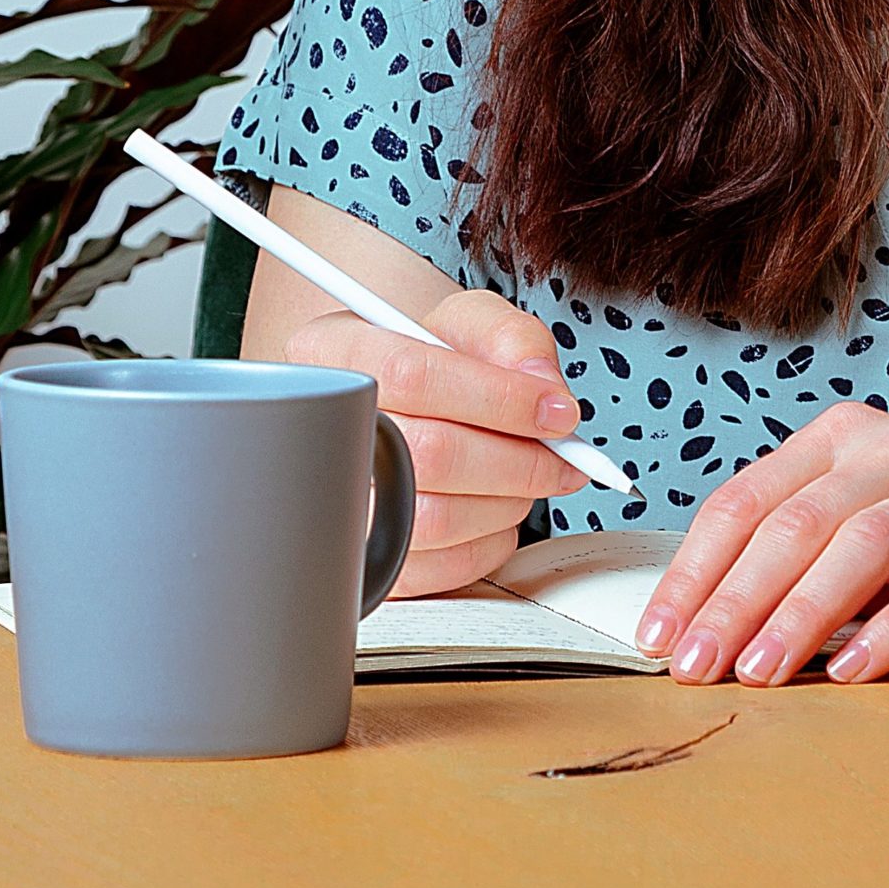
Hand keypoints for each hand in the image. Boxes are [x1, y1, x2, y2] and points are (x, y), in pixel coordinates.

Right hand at [285, 289, 592, 593]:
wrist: (406, 394)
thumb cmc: (433, 356)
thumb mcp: (469, 319)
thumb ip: (510, 338)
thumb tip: (542, 386)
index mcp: (334, 353)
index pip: (410, 375)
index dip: (498, 397)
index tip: (557, 412)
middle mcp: (324, 429)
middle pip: (427, 455)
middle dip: (518, 459)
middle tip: (564, 455)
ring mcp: (335, 502)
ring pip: (434, 519)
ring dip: (508, 501)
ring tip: (529, 475)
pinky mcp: (366, 559)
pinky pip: (438, 568)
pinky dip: (490, 541)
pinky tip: (498, 505)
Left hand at [634, 401, 888, 684]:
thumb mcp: (869, 524)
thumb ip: (801, 551)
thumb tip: (701, 624)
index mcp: (849, 438)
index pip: (750, 497)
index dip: (697, 568)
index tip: (659, 633)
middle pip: (799, 522)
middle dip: (736, 599)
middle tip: (695, 665)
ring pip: (865, 545)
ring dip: (803, 613)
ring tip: (762, 672)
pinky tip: (852, 670)